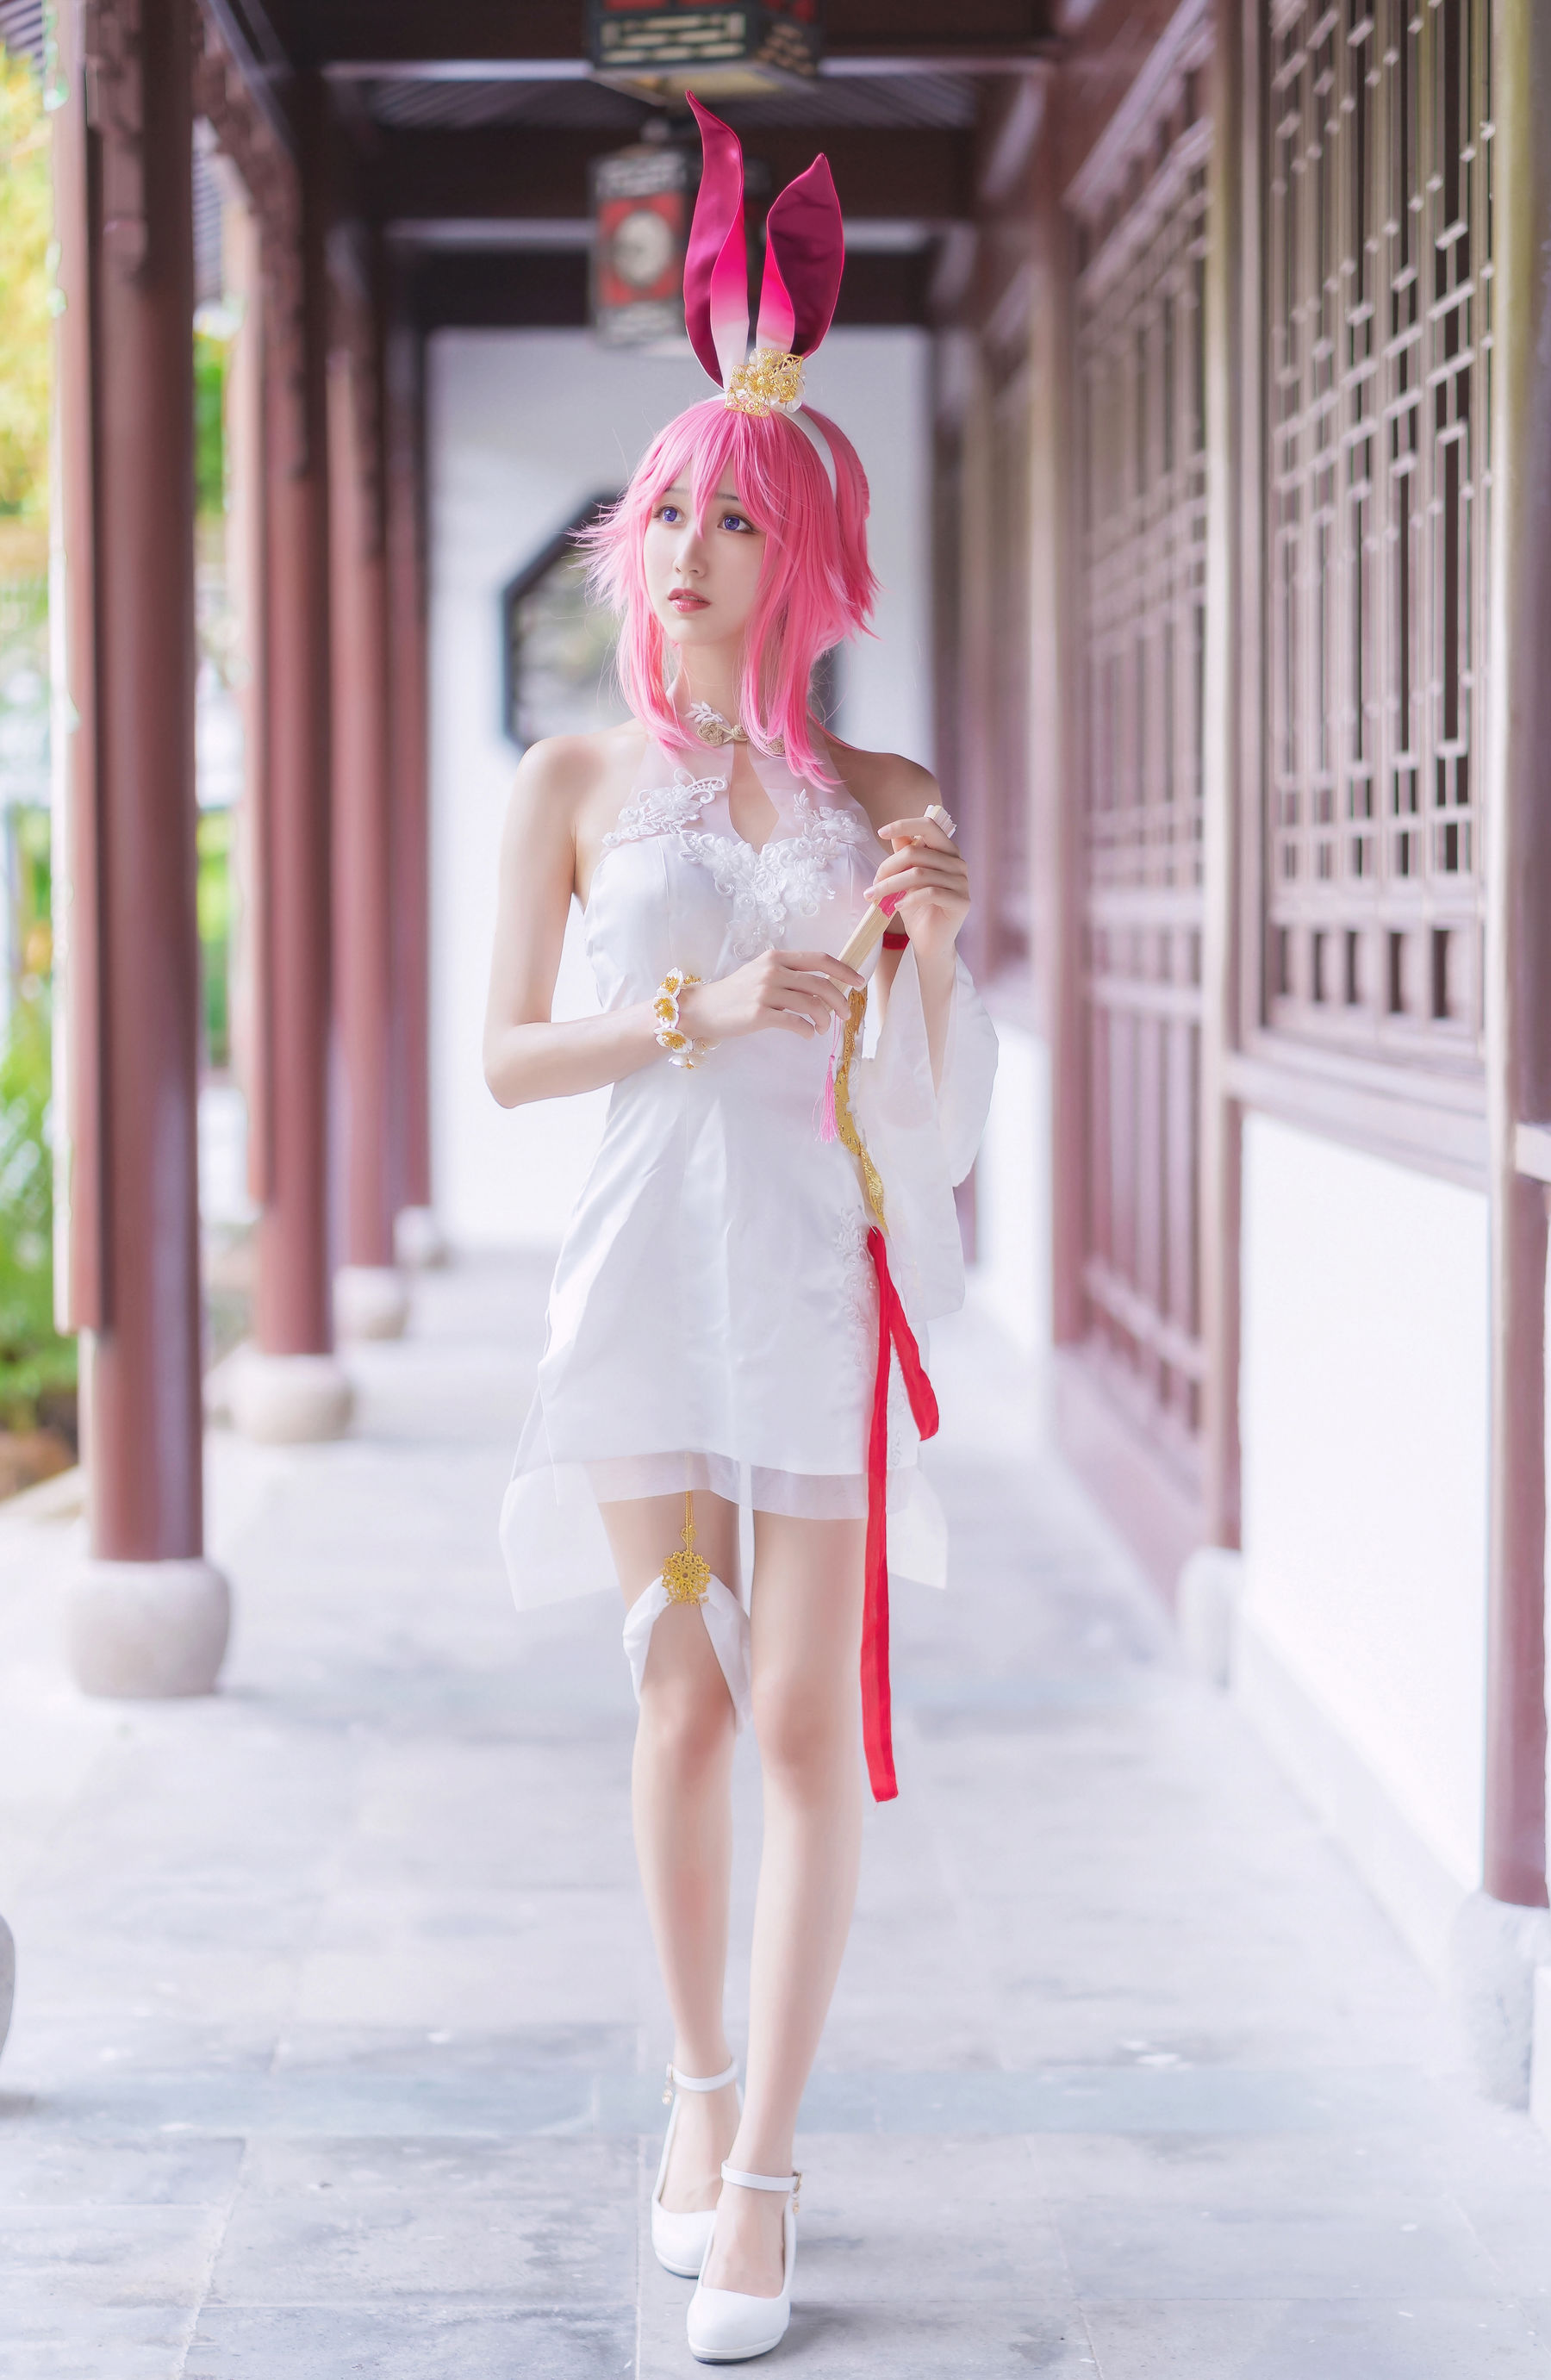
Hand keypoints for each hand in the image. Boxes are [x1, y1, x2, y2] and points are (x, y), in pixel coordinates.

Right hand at [677, 950, 863, 1045]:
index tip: (859, 983)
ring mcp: (765, 992)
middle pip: (821, 984)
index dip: (844, 971)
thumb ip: (790, 974)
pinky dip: (807, 1031)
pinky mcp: (759, 1014)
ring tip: (822, 1029)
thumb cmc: (736, 993)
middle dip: (840, 1001)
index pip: (820, 960)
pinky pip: (796, 1023)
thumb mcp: (762, 973)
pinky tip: (807, 1034)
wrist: (703, 1009)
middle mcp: (773, 971)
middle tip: (846, 1015)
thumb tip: (825, 986)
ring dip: (824, 1020)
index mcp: (776, 957)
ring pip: (812, 1005)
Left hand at [870, 814, 970, 968]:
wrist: (930, 942)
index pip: (928, 826)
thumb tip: (894, 834)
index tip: (880, 832)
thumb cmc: (917, 909)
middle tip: (873, 882)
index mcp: (946, 851)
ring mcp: (962, 882)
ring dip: (891, 885)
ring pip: (919, 874)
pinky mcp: (962, 902)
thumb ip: (905, 855)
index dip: (904, 825)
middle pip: (917, 852)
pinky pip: (930, 893)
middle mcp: (958, 863)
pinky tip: (897, 907)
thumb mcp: (906, 878)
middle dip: (888, 866)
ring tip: (875, 896)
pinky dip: (909, 899)